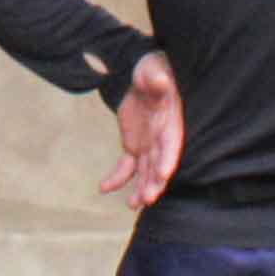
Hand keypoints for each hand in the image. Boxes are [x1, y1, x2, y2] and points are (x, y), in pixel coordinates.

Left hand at [99, 51, 183, 209]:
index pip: (171, 145)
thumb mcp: (154, 71)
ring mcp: (147, 146)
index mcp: (170, 123)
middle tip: (147, 199)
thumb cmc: (153, 70)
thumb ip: (156, 79)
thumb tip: (160, 81)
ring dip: (140, 189)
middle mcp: (161, 139)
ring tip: (133, 205)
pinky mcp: (133, 147)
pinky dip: (116, 178)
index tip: (163, 174)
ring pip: (144, 173)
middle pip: (159, 165)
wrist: (142, 75)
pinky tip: (103, 188)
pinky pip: (125, 167)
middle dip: (154, 183)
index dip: (168, 159)